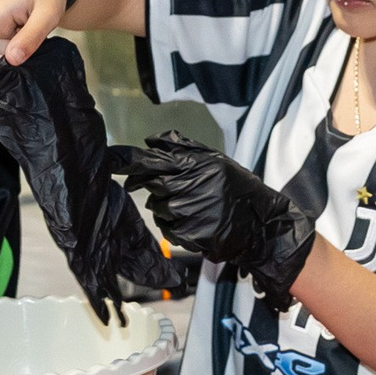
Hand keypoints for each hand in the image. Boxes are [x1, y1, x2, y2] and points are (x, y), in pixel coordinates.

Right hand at [0, 0, 69, 68]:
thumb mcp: (47, 14)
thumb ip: (30, 38)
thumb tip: (12, 60)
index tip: (14, 60)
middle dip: (10, 55)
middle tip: (34, 42)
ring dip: (17, 49)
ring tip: (34, 32)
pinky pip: (4, 44)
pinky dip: (19, 44)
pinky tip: (30, 31)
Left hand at [116, 134, 317, 310]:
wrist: (262, 225)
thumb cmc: (239, 191)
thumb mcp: (217, 161)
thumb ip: (184, 148)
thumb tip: (151, 140)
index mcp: (199, 165)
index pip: (155, 160)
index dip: (130, 161)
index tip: (113, 160)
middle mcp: (192, 186)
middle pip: (153, 185)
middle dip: (152, 186)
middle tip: (168, 188)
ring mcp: (190, 212)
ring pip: (158, 208)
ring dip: (166, 206)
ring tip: (193, 205)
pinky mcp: (190, 234)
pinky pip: (167, 228)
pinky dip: (174, 225)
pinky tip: (195, 221)